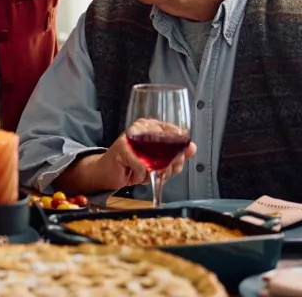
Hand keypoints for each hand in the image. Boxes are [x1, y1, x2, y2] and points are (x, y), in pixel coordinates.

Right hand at [60, 119, 195, 193]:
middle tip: (161, 171)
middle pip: (168, 147)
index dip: (180, 151)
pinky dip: (140, 177)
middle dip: (168, 166)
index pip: (175, 133)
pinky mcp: (123, 148)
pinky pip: (142, 168)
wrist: (108, 173)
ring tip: (144, 172)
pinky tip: (133, 173)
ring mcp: (131, 136)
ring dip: (152, 173)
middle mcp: (141, 127)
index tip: (177, 161)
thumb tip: (192, 148)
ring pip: (156, 160)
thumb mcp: (158, 161)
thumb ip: (176, 154)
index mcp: (152, 125)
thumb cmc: (133, 165)